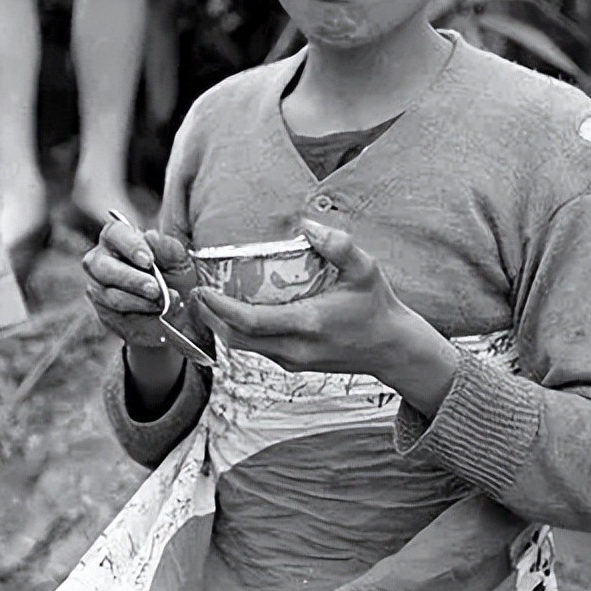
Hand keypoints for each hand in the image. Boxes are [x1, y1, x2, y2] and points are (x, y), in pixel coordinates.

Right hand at [82, 219, 201, 350]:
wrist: (177, 310)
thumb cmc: (174, 276)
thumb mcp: (179, 261)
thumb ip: (168, 249)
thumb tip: (152, 237)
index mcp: (120, 237)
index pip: (114, 233)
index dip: (130, 246)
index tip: (149, 261)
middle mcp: (101, 259)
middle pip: (101, 265)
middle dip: (130, 279)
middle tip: (155, 289)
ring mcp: (97, 286)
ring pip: (107, 293)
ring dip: (137, 300)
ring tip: (160, 304)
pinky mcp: (102, 310)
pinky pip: (112, 313)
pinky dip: (136, 314)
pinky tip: (153, 313)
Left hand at [189, 219, 459, 414]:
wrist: (392, 348)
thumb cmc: (377, 306)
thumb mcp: (365, 269)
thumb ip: (339, 245)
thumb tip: (306, 225)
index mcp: (308, 324)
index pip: (249, 322)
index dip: (218, 307)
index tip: (202, 288)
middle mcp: (295, 348)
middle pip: (236, 340)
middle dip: (210, 318)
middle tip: (197, 292)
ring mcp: (294, 360)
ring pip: (244, 348)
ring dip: (222, 326)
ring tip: (210, 300)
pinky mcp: (295, 365)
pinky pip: (257, 350)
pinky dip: (240, 332)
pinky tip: (237, 312)